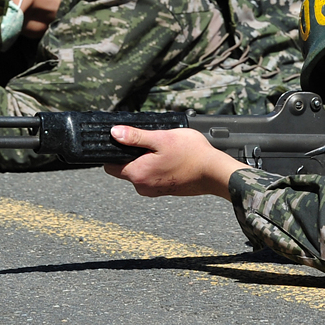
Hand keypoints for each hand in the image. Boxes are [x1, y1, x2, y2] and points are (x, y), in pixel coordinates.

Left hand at [103, 125, 245, 198]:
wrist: (215, 173)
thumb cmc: (191, 154)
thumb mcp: (161, 139)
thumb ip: (136, 137)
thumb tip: (114, 133)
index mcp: (137, 174)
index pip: (110, 165)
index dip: (114, 151)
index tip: (125, 141)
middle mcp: (142, 186)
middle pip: (125, 168)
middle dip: (133, 154)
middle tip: (152, 141)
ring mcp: (154, 190)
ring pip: (140, 172)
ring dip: (147, 160)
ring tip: (165, 149)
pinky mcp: (165, 191)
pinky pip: (153, 177)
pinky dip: (157, 167)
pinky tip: (172, 158)